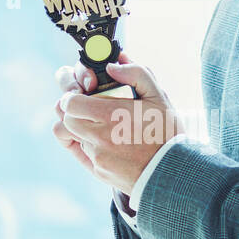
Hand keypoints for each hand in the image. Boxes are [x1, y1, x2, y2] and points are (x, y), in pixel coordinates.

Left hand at [51, 54, 183, 197]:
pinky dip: (86, 143)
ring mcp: (97, 156)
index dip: (72, 93)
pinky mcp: (98, 171)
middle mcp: (100, 137)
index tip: (82, 91)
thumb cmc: (167, 133)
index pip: (70, 102)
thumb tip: (112, 65)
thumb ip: (136, 73)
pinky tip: (100, 139)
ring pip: (71, 136)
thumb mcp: (158, 96)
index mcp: (112, 115)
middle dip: (72, 109)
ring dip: (79, 126)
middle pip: (66, 118)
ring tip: (95, 122)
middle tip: (85, 104)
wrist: (173, 172)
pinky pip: (81, 153)